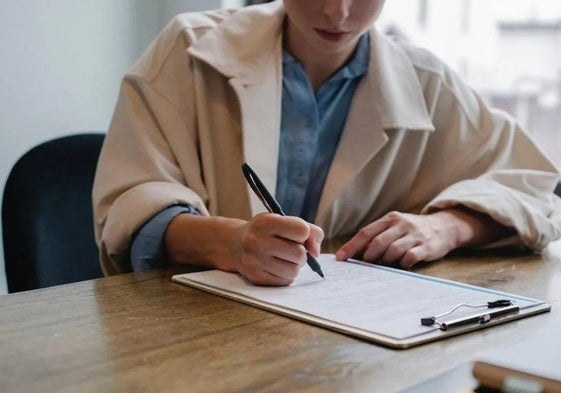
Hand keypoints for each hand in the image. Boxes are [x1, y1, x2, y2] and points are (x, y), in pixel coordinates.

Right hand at [233, 213, 323, 285]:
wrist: (235, 244)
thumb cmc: (266, 231)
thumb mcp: (283, 221)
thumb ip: (309, 230)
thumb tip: (316, 252)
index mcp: (265, 222)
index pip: (302, 230)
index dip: (304, 234)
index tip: (296, 235)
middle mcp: (256, 241)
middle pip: (299, 253)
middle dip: (301, 253)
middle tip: (291, 249)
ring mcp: (254, 260)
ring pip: (294, 270)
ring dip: (295, 265)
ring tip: (285, 259)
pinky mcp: (255, 277)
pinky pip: (285, 281)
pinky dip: (286, 275)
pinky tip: (277, 267)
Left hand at [335, 209, 509, 268]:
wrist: (445, 226)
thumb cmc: (412, 230)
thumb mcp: (394, 227)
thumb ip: (377, 237)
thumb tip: (353, 252)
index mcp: (390, 219)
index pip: (366, 233)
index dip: (352, 246)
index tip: (340, 258)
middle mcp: (401, 225)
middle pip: (378, 242)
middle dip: (368, 256)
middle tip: (365, 264)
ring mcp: (415, 235)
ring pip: (393, 250)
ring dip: (385, 261)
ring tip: (385, 264)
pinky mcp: (427, 247)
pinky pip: (410, 257)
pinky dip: (402, 263)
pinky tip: (402, 265)